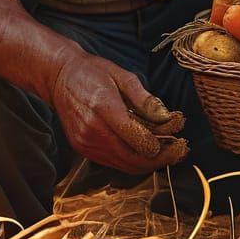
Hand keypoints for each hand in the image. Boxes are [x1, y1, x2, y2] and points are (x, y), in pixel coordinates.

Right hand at [48, 52, 186, 174]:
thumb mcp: (123, 76)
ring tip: (169, 154)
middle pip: (132, 159)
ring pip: (124, 165)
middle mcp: (91, 130)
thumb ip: (145, 99)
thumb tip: (166, 117)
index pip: (136, 138)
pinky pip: (113, 163)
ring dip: (149, 164)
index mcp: (103, 107)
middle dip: (160, 160)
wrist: (59, 77)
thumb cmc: (93, 72)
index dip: (160, 146)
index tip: (178, 141)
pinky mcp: (82, 149)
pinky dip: (133, 162)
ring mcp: (85, 142)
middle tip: (180, 152)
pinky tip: (146, 152)